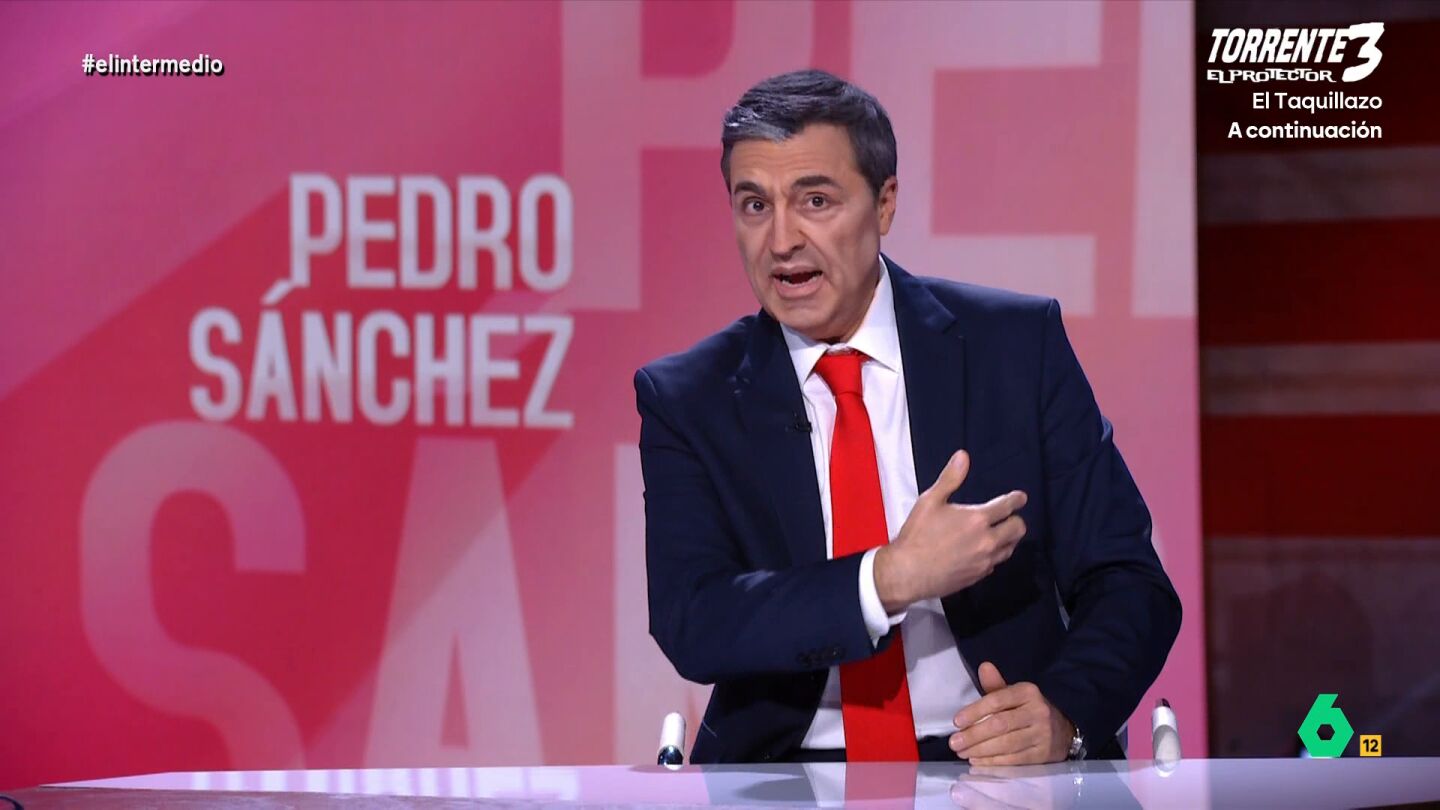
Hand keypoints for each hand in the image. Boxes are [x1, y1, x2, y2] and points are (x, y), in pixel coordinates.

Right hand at [874, 450, 1026, 611]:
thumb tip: (963, 457)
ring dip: (1008, 539)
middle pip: (1017, 529)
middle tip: (1009, 517)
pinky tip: (983, 551)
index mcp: (977, 519)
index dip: (1017, 500)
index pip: (1007, 507)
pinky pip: (995, 563)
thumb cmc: (917, 535)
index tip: (1021, 497)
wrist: (908, 572)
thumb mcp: (930, 501)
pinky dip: (994, 555)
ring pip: (1009, 548)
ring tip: (999, 533)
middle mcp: (986, 541)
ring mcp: (984, 561)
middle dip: (1016, 520)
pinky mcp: (978, 576)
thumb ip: (950, 478)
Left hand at [949, 662, 1074, 765]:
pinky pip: (1014, 760)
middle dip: (974, 735)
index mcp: (1028, 692)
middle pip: (1000, 725)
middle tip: (954, 743)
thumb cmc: (1030, 710)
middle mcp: (1037, 712)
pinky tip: (978, 761)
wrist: (1064, 731)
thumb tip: (984, 667)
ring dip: (980, 750)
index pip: (997, 701)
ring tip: (962, 752)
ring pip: (1006, 744)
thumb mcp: (1016, 694)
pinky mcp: (1043, 755)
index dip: (974, 711)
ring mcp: (1042, 735)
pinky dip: (993, 762)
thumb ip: (996, 685)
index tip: (956, 722)